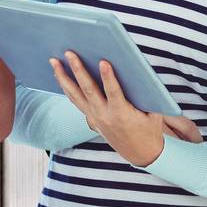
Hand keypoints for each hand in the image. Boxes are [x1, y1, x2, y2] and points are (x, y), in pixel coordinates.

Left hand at [51, 51, 188, 167]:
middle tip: (69, 53)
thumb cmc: (149, 128)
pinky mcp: (90, 118)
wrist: (140, 153)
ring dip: (63, 77)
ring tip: (53, 61)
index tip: (103, 61)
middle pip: (88, 90)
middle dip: (78, 70)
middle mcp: (104, 116)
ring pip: (74, 95)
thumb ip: (144, 93)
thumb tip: (134, 68)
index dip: (108, 78)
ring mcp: (94, 118)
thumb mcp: (153, 112)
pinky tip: (59, 74)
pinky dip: (66, 86)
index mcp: (122, 114)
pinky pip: (75, 100)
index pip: (114, 93)